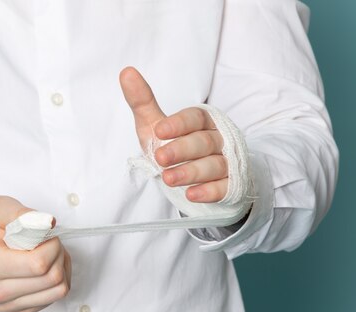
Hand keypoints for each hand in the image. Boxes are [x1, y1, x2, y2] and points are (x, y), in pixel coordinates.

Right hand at [0, 196, 71, 311]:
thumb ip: (22, 214)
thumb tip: (48, 223)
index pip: (39, 264)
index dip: (51, 244)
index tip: (43, 233)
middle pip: (52, 278)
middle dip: (58, 253)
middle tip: (45, 240)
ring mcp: (6, 305)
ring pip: (59, 290)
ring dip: (61, 267)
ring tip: (45, 252)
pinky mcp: (17, 311)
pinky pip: (54, 298)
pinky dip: (57, 280)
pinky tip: (42, 266)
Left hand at [120, 67, 227, 202]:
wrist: (200, 177)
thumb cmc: (176, 146)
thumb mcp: (157, 126)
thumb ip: (143, 102)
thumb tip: (126, 72)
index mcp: (203, 121)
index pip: (195, 118)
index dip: (178, 124)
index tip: (159, 130)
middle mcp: (218, 139)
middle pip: (203, 142)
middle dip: (181, 150)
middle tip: (160, 158)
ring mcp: (226, 162)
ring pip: (214, 165)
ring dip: (191, 172)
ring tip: (168, 179)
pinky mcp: (230, 185)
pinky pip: (223, 188)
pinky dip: (209, 191)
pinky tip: (192, 194)